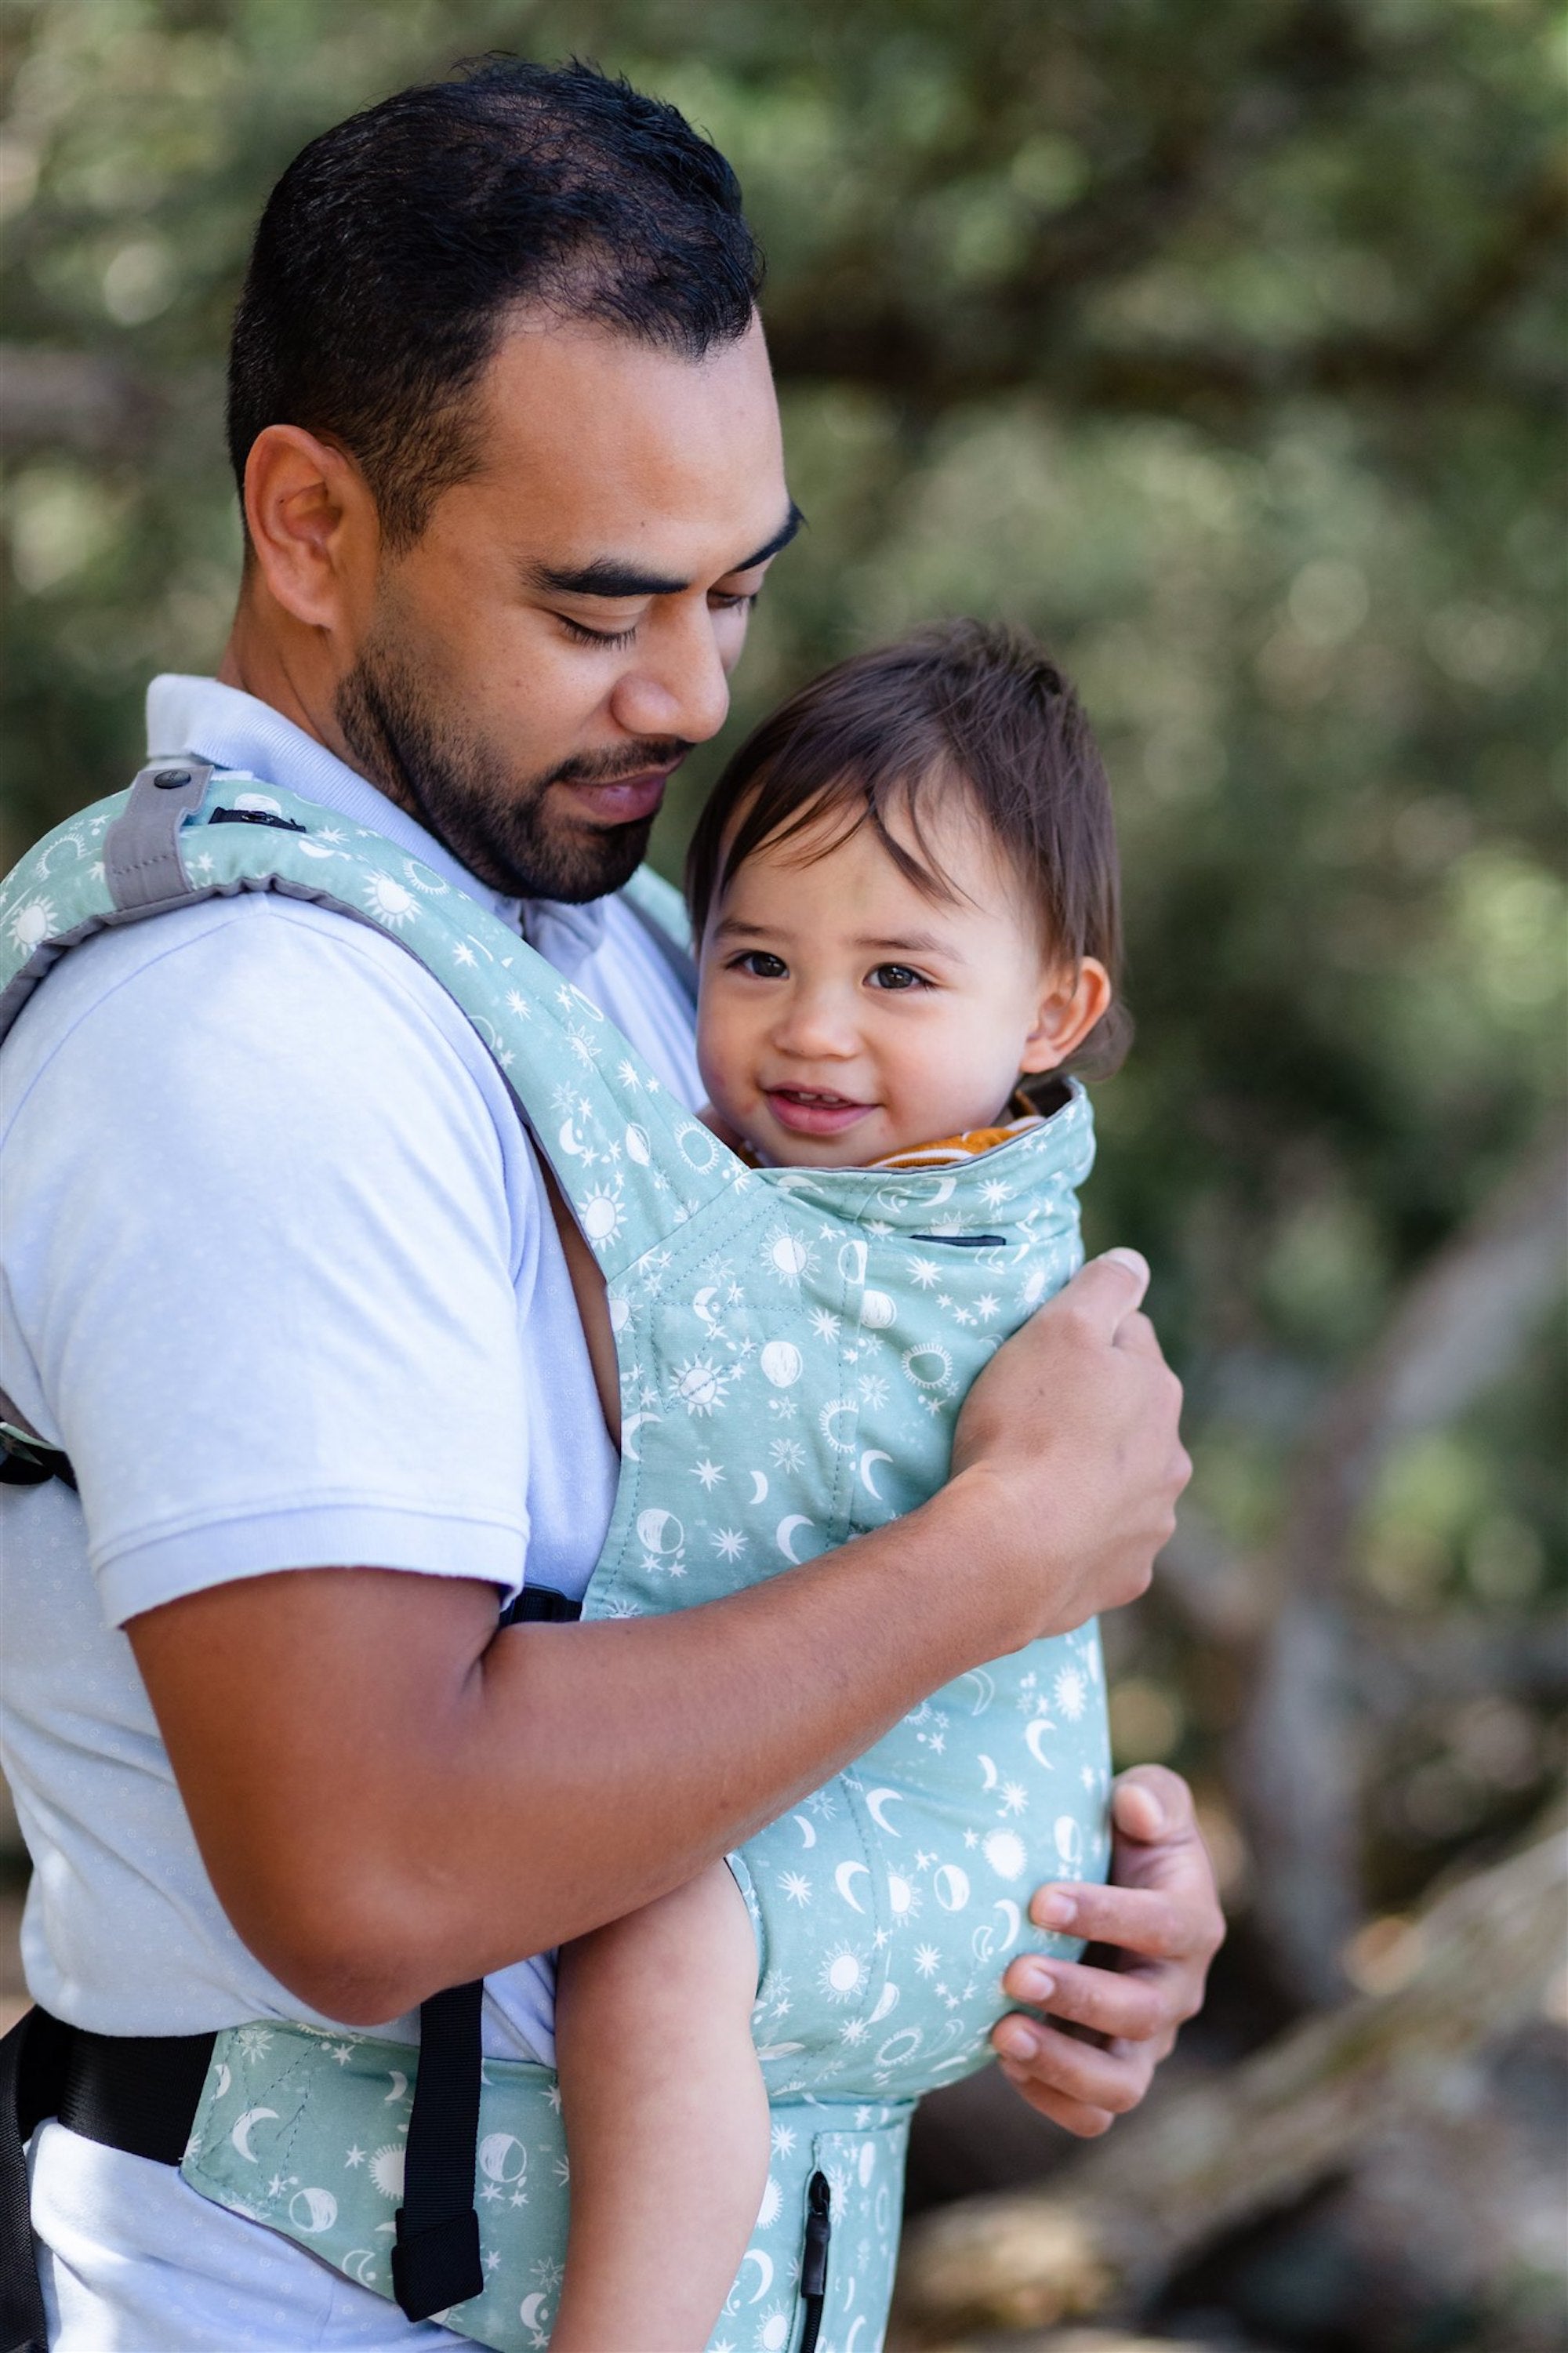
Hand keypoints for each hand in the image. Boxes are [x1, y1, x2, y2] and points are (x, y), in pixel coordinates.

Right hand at [948, 1249, 1190, 1642]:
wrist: (1006, 1550)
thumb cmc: (1027, 1427)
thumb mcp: (1060, 1328)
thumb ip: (1105, 1286)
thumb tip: (1135, 1262)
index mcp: (1159, 1392)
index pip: (1129, 1340)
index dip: (1083, 1342)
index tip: (1041, 1359)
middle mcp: (1171, 1460)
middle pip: (1130, 1417)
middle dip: (1094, 1414)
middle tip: (1029, 1421)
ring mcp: (1151, 1525)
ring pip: (1122, 1484)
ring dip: (1090, 1478)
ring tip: (1031, 1482)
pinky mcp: (1124, 1578)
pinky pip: (1102, 1545)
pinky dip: (1080, 1537)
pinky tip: (1041, 1532)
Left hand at [990, 1766, 1224, 2135]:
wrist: (1101, 1898)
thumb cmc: (1123, 1841)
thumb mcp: (1147, 1805)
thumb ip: (1153, 1797)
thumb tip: (1134, 1807)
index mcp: (1193, 1923)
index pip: (1162, 1926)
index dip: (1104, 1916)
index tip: (1039, 1899)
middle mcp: (1176, 1992)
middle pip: (1140, 2013)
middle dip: (1077, 1996)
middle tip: (1013, 1972)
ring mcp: (1145, 2044)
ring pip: (1121, 2085)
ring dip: (1062, 2064)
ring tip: (1002, 2033)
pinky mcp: (1110, 2072)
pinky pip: (1091, 2115)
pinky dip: (1051, 2098)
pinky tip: (1005, 2061)